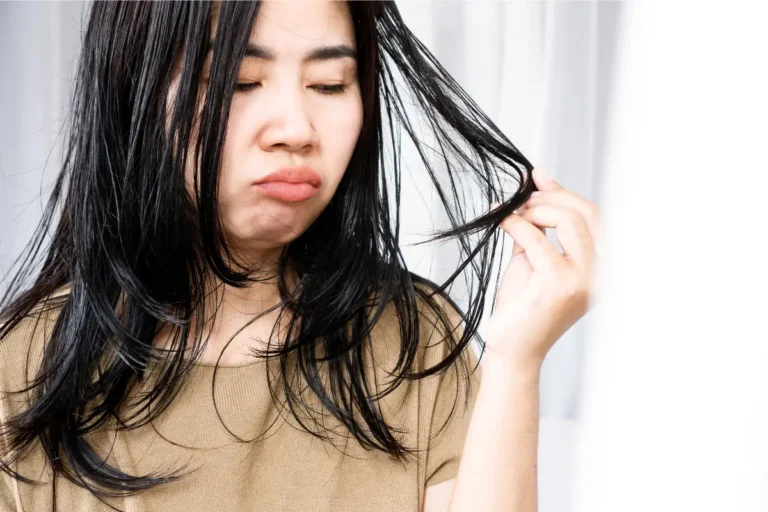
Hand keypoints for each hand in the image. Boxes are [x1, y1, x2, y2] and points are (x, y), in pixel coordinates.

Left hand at [484, 167, 600, 369]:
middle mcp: (600, 274)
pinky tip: (501, 222)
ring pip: (568, 221)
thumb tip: (536, 184)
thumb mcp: (533, 258)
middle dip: (549, 198)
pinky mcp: (561, 286)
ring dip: (535, 210)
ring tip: (511, 214)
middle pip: (585, 213)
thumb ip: (539, 227)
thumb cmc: (522, 307)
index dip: (565, 192)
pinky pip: (538, 239)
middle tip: (519, 199)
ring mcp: (585, 281)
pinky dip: (516, 224)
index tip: (538, 176)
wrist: (511, 348)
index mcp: (600, 268)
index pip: (593, 217)